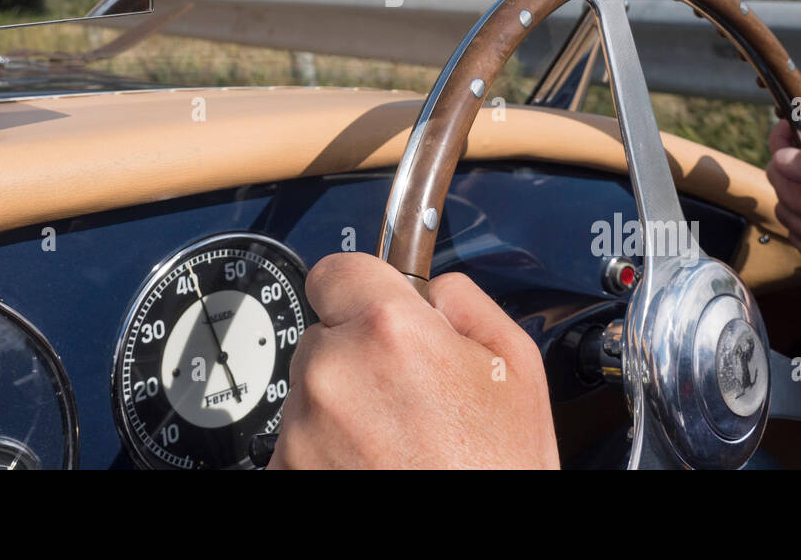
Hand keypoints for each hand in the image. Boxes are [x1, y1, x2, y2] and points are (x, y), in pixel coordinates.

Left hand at [269, 252, 558, 468]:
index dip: (363, 290)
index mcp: (390, 331)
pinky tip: (374, 472)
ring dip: (341, 409)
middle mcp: (334, 373)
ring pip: (310, 392)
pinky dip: (325, 455)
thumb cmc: (498, 472)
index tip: (377, 312)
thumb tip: (431, 287)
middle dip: (359, 356)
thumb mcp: (517, 368)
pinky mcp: (283, 474)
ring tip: (397, 446)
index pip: (338, 269)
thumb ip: (464, 302)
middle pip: (325, 335)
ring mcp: (302, 430)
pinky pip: (297, 443)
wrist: (476, 558)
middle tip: (409, 400)